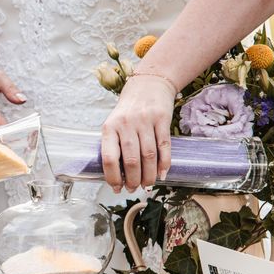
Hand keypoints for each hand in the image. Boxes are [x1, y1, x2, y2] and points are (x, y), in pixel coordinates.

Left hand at [101, 76, 174, 192]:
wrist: (148, 85)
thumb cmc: (127, 110)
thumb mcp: (114, 124)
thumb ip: (115, 145)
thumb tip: (117, 176)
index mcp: (109, 127)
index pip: (109, 158)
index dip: (113, 177)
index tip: (116, 188)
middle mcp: (126, 124)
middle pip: (132, 160)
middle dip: (133, 180)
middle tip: (133, 189)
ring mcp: (145, 121)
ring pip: (149, 156)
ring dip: (149, 175)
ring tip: (147, 185)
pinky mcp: (162, 119)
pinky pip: (164, 147)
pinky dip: (164, 164)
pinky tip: (162, 174)